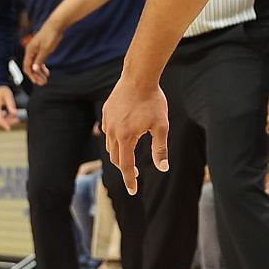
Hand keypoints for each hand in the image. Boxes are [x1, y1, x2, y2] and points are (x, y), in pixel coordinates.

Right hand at [0, 86, 17, 131]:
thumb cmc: (2, 90)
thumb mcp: (8, 95)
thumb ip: (11, 104)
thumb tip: (14, 113)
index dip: (3, 123)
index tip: (8, 128)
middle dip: (8, 122)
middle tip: (17, 120)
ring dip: (7, 120)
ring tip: (15, 118)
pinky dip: (5, 118)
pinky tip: (11, 116)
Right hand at [22, 22, 63, 84]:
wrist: (55, 25)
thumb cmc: (50, 36)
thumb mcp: (46, 49)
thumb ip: (40, 59)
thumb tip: (34, 69)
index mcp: (29, 51)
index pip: (27, 66)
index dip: (31, 75)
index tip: (37, 81)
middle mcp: (31, 51)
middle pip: (30, 67)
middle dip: (36, 75)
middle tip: (43, 82)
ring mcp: (36, 51)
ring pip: (35, 64)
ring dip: (39, 73)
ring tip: (45, 79)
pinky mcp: (41, 50)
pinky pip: (39, 61)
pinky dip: (42, 67)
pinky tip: (47, 72)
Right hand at [102, 77, 169, 192]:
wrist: (139, 77)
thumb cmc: (153, 101)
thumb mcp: (161, 126)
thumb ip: (160, 149)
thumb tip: (162, 168)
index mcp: (126, 138)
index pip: (126, 166)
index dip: (130, 180)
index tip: (133, 191)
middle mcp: (113, 132)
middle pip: (116, 158)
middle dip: (125, 169)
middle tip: (135, 175)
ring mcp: (107, 122)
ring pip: (110, 146)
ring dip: (119, 155)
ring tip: (129, 158)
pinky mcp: (106, 113)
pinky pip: (108, 132)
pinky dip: (115, 140)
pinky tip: (124, 138)